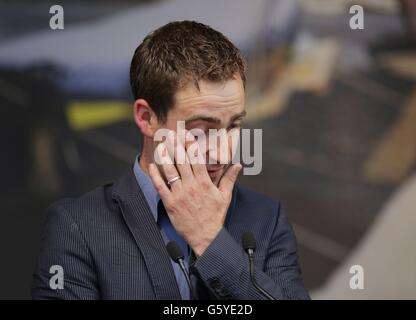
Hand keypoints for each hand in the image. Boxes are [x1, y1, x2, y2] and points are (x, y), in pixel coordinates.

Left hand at [148, 130, 241, 255]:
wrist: (206, 236)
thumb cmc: (215, 216)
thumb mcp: (225, 196)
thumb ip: (230, 179)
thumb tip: (238, 165)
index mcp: (204, 182)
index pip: (196, 158)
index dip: (190, 144)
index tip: (185, 133)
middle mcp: (191, 186)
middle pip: (182, 161)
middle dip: (176, 145)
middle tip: (170, 132)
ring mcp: (180, 194)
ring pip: (170, 171)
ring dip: (164, 157)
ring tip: (160, 145)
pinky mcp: (170, 204)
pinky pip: (161, 187)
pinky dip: (155, 176)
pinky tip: (152, 166)